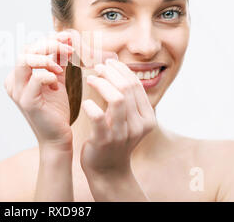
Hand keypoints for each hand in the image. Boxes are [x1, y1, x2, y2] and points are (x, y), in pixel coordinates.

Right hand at [4, 31, 74, 149]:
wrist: (58, 136)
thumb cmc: (56, 109)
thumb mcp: (57, 79)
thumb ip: (58, 60)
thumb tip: (65, 37)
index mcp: (18, 75)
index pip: (29, 47)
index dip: (48, 39)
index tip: (67, 38)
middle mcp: (13, 82)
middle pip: (26, 50)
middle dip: (49, 45)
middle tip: (69, 49)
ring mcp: (17, 92)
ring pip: (25, 60)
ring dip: (47, 58)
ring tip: (61, 67)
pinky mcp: (27, 102)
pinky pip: (36, 78)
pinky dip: (50, 75)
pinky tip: (57, 84)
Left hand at [79, 58, 157, 178]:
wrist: (108, 170)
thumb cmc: (115, 139)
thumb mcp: (127, 120)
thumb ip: (128, 99)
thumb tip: (118, 70)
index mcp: (147, 117)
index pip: (136, 85)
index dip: (122, 70)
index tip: (109, 62)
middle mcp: (139, 125)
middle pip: (127, 88)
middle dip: (110, 73)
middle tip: (97, 67)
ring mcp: (123, 134)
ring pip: (117, 99)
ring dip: (101, 84)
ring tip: (90, 78)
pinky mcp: (105, 141)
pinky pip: (98, 117)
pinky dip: (90, 106)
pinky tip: (85, 102)